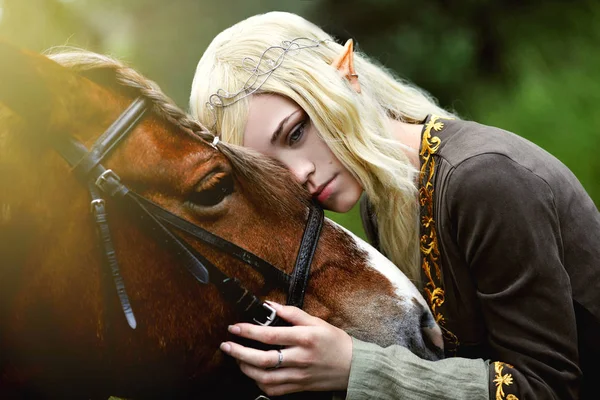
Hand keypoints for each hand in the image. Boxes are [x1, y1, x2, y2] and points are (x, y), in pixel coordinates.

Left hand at [219, 301, 352, 396]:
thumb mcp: (317, 321)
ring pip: (265, 377)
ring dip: (246, 368)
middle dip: (239, 352)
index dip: (248, 331)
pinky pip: (273, 389)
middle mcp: (300, 358)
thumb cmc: (336, 342)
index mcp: (305, 338)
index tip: (234, 327)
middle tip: (226, 345)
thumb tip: (270, 305)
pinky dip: (259, 382)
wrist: (354, 367)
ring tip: (237, 358)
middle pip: (263, 359)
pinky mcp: (299, 387)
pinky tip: (253, 373)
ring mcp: (298, 376)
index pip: (270, 336)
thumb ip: (292, 313)